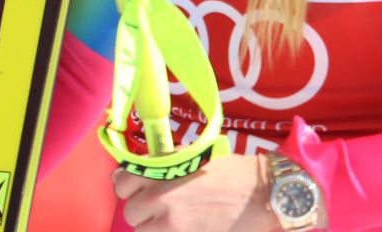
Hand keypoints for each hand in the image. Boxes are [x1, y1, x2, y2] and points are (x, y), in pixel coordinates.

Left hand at [112, 154, 277, 231]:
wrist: (261, 193)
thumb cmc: (227, 172)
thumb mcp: (186, 157)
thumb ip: (156, 166)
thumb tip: (128, 176)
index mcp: (157, 171)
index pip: (120, 184)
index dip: (129, 189)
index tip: (139, 192)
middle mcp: (158, 196)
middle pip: (130, 212)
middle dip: (142, 212)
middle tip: (161, 210)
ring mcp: (171, 222)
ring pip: (142, 231)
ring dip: (153, 228)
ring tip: (173, 222)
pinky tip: (185, 228)